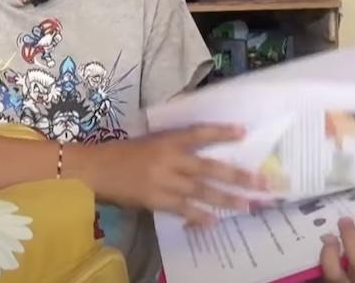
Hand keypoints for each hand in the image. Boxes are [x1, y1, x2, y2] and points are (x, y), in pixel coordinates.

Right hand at [80, 125, 263, 225]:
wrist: (93, 169)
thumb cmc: (120, 152)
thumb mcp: (148, 141)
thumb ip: (172, 146)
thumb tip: (199, 153)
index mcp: (166, 140)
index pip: (199, 133)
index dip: (222, 133)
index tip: (244, 132)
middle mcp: (169, 159)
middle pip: (209, 167)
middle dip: (237, 175)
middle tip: (261, 181)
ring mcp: (164, 181)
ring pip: (202, 190)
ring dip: (226, 199)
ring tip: (247, 205)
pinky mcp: (156, 200)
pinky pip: (183, 209)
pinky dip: (199, 216)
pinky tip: (214, 221)